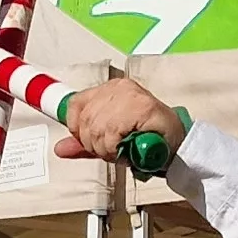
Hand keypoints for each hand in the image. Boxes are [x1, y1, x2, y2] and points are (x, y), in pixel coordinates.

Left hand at [53, 79, 185, 164]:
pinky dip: (115, 148)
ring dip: (106, 148)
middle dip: (93, 143)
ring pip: (96, 128)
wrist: (177, 146)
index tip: (88, 140)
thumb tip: (60, 148)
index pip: (75, 104)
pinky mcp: (142, 107)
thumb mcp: (108, 141)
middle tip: (111, 149)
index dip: (76, 128)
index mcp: (110, 89)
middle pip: (84, 119)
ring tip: (121, 150)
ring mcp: (131, 95)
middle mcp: (119, 87)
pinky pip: (112, 132)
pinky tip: (127, 148)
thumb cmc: (146, 140)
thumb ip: (83, 143)